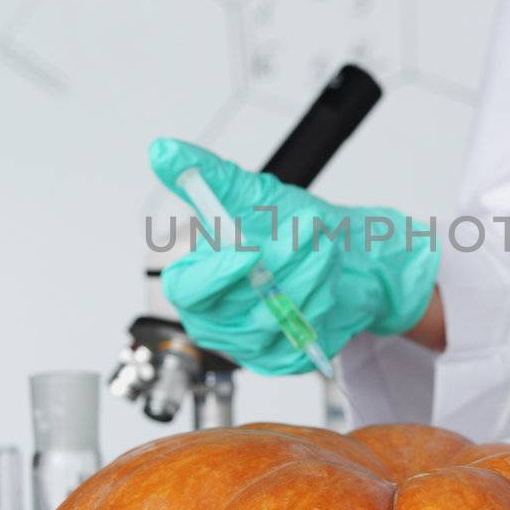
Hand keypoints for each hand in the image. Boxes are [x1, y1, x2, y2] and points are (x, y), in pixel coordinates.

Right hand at [149, 138, 439, 373]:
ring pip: (278, 318)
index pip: (187, 289)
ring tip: (326, 247)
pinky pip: (304, 334)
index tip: (249, 251)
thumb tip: (163, 150)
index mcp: (195, 283)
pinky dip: (323, 301)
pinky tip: (329, 280)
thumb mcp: (249, 194)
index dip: (215, 273)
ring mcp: (251, 347)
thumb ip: (206, 175)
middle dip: (281, 264)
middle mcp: (217, 322)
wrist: (346, 257)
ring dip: (310, 277)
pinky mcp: (285, 359)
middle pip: (239, 305)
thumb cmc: (289, 227)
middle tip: (308, 231)